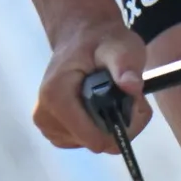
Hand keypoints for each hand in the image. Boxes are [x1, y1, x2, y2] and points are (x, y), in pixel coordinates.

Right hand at [34, 10, 145, 153]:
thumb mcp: (121, 47)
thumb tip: (132, 86)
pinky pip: (87, 141)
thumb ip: (125, 66)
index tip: (135, 103)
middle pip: (97, 143)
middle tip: (130, 96)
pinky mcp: (53, 131)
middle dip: (120, 124)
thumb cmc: (102, 41)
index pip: (93, 138)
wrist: (81, 36)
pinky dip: (102, 127)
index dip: (122, 125)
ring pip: (95, 144)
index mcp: (55, 97)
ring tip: (117, 96)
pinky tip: (104, 105)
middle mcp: (45, 116)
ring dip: (113, 125)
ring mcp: (47, 126)